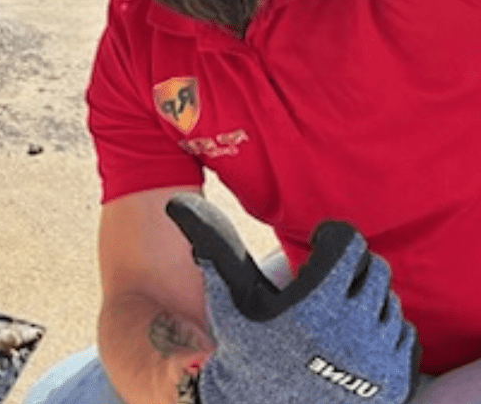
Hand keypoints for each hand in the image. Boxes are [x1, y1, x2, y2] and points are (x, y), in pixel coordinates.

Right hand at [165, 193, 420, 403]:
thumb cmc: (244, 348)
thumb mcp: (229, 297)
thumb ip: (214, 246)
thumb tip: (177, 203)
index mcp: (315, 302)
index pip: (348, 242)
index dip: (330, 237)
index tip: (315, 245)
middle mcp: (354, 327)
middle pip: (374, 267)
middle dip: (350, 268)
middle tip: (324, 279)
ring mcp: (378, 355)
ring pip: (389, 300)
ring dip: (365, 300)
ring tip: (334, 313)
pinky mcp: (395, 378)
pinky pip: (404, 334)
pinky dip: (381, 332)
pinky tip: (351, 340)